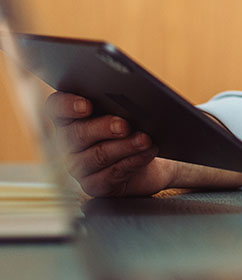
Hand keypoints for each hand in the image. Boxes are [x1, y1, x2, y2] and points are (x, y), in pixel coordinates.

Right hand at [45, 90, 177, 196]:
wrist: (145, 157)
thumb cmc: (131, 126)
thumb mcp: (126, 110)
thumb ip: (121, 102)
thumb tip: (134, 95)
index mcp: (70, 116)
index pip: (56, 107)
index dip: (67, 105)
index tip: (87, 105)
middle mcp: (68, 142)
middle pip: (78, 134)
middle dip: (104, 128)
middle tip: (124, 125)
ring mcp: (78, 165)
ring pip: (98, 155)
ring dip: (125, 146)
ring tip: (145, 139)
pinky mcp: (94, 184)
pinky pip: (111, 174)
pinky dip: (133, 161)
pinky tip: (147, 152)